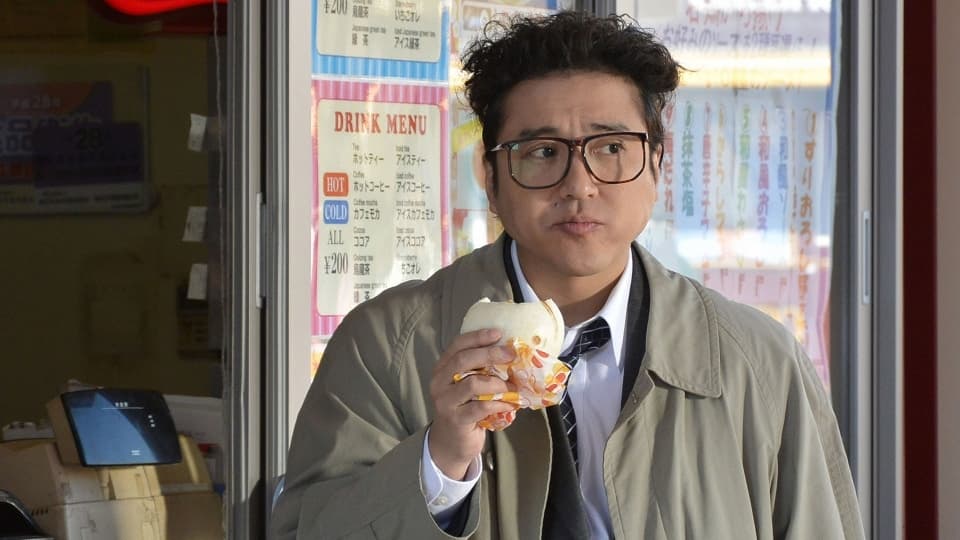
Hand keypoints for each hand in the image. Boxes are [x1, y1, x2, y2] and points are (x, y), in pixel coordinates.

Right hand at [428, 328, 516, 479]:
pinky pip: (480, 407)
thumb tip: (511, 353)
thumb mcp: (467, 385)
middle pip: (463, 360)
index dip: (477, 337)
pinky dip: (498, 404)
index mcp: (442, 368)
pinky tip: (510, 404)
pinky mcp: (456, 420)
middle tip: (511, 355)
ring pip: (472, 384)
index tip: (498, 333)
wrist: (451, 443)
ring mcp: (445, 401)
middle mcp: (439, 382)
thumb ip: (480, 370)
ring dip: (497, 383)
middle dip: (490, 354)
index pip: (457, 345)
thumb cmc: (465, 408)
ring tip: (513, 386)